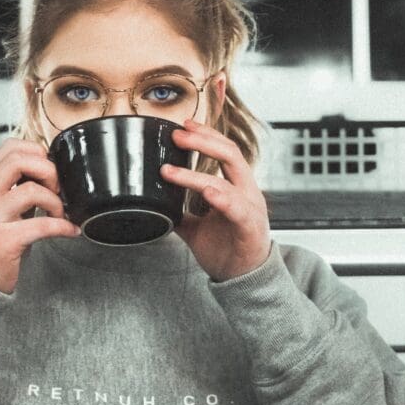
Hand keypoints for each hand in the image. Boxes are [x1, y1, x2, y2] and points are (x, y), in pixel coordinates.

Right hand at [0, 138, 79, 293]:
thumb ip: (13, 188)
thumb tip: (49, 170)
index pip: (9, 148)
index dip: (37, 152)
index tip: (49, 171)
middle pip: (18, 160)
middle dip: (48, 170)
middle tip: (58, 189)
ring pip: (31, 191)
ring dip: (55, 201)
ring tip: (60, 213)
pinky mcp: (4, 241)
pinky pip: (42, 225)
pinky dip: (63, 226)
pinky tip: (70, 230)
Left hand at [161, 118, 270, 281]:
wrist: (245, 279)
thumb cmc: (227, 249)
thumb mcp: (197, 227)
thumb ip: (180, 213)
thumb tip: (154, 205)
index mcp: (236, 186)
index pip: (225, 150)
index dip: (206, 135)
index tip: (184, 124)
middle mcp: (246, 191)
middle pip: (230, 154)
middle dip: (203, 141)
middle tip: (176, 134)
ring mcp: (250, 208)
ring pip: (226, 181)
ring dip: (195, 175)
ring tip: (169, 171)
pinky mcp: (249, 228)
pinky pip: (237, 209)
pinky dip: (221, 199)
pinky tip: (207, 192)